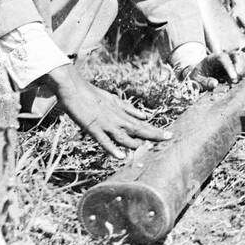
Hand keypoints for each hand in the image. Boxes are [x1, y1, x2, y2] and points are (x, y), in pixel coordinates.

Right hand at [43, 63, 170, 157]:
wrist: (74, 88)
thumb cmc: (94, 94)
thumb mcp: (115, 100)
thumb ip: (130, 109)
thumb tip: (146, 116)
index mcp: (122, 113)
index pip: (142, 124)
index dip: (156, 130)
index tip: (169, 135)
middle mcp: (117, 119)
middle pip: (138, 129)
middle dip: (154, 135)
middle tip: (169, 138)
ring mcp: (106, 124)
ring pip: (124, 136)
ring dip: (136, 143)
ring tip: (147, 149)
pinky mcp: (93, 128)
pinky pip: (103, 141)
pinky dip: (112, 148)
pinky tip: (120, 156)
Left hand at [184, 49, 244, 90]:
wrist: (199, 76)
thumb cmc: (197, 78)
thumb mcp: (196, 81)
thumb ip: (204, 83)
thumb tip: (215, 84)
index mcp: (211, 59)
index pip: (223, 58)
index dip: (230, 67)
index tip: (233, 79)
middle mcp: (223, 57)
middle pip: (236, 55)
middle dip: (240, 68)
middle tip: (236, 81)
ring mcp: (231, 60)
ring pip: (244, 57)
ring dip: (244, 69)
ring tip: (238, 81)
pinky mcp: (236, 64)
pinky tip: (241, 79)